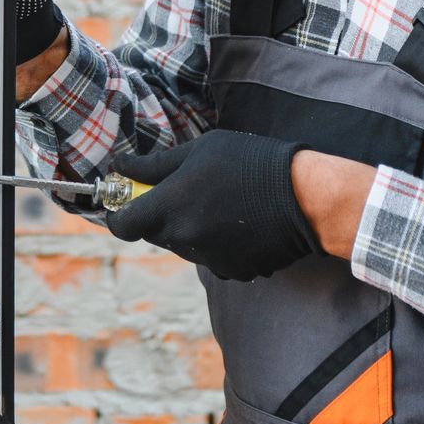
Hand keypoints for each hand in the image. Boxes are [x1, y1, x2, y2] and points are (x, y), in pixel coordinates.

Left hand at [104, 130, 318, 281]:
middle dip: (160, 215)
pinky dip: (215, 243)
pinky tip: (238, 222)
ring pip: (182, 246)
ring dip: (189, 229)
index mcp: (169, 208)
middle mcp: (183, 240)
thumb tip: (120, 166)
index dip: (119, 214)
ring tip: (219, 203)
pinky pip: (210, 258)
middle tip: (185, 190)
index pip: (122, 225)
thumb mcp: (198, 151)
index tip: (127, 201)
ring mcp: (208, 260)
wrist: (303, 196)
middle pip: (154, 234)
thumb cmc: (249, 162)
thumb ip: (154, 165)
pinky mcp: (231, 272)